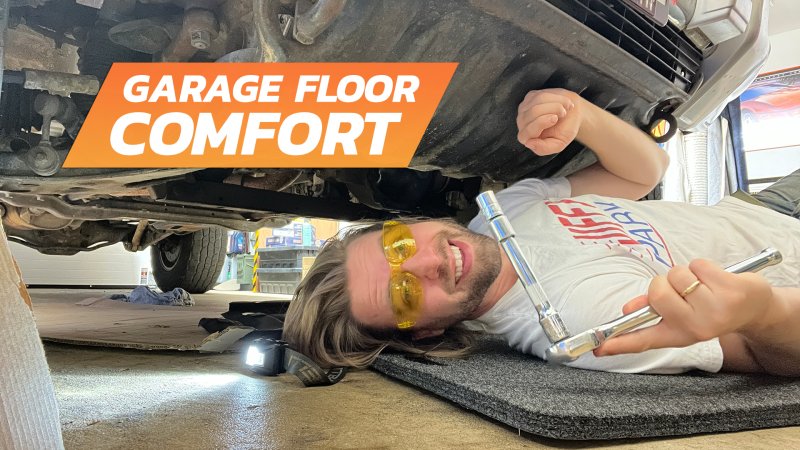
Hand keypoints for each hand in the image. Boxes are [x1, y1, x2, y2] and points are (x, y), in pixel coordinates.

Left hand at [516, 88, 581, 155]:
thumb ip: (544, 149)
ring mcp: (524, 109)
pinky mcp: (529, 97)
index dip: (541, 123)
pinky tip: (561, 102)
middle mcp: (521, 123)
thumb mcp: (559, 144)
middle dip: (553, 110)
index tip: (555, 118)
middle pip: (533, 112)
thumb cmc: (565, 131)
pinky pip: (541, 94)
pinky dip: (555, 98)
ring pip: (538, 101)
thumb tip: (528, 143)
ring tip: (564, 109)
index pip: (527, 131)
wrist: (573, 115)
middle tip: (563, 113)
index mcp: (526, 138)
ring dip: (556, 103)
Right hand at [595, 259, 773, 355]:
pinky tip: (716, 279)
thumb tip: (627, 309)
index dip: (621, 343)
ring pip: (677, 275)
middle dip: (664, 282)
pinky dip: (703, 266)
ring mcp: (714, 310)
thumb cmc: (711, 308)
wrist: (755, 309)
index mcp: (679, 335)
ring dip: (686, 273)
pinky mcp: (730, 291)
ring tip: (703, 285)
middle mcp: (695, 327)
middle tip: (682, 289)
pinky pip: (697, 265)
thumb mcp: (683, 315)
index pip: (644, 340)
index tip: (600, 349)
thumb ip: (653, 311)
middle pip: (657, 292)